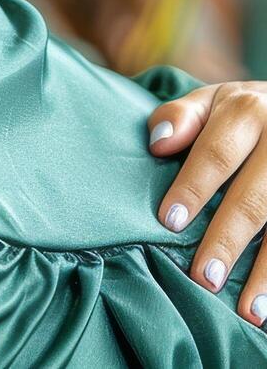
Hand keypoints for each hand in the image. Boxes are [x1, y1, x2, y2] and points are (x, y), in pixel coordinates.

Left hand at [149, 82, 266, 323]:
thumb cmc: (241, 114)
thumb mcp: (212, 102)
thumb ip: (182, 117)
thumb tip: (158, 143)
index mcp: (248, 112)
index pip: (217, 154)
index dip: (193, 187)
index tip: (170, 222)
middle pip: (255, 198)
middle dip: (229, 240)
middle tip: (204, 278)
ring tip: (249, 311)